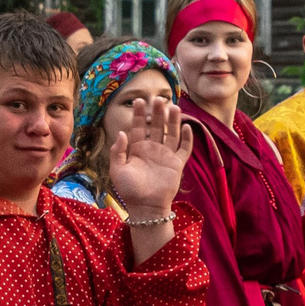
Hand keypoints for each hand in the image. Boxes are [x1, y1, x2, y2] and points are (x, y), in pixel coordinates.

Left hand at [106, 98, 193, 214]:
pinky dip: (187, 138)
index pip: (138, 126)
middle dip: (157, 112)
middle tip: (158, 98)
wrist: (146, 207)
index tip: (139, 100)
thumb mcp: (117, 171)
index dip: (139, 114)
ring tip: (174, 107)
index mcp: (137, 148)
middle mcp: (152, 149)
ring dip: (173, 120)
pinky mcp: (177, 164)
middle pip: (156, 126)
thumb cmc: (129, 190)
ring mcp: (166, 155)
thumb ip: (118, 152)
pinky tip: (187, 126)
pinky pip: (184, 148)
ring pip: (171, 133)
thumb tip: (122, 133)